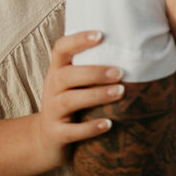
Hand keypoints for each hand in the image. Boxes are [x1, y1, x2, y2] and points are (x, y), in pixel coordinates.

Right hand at [35, 30, 124, 171]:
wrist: (46, 140)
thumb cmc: (69, 102)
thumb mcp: (72, 83)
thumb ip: (90, 66)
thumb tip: (130, 48)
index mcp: (57, 70)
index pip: (61, 48)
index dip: (78, 40)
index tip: (101, 35)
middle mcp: (51, 87)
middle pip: (67, 75)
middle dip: (94, 72)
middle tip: (120, 72)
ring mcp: (52, 111)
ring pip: (70, 101)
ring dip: (96, 95)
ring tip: (120, 92)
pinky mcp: (56, 134)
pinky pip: (72, 131)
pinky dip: (90, 128)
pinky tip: (108, 124)